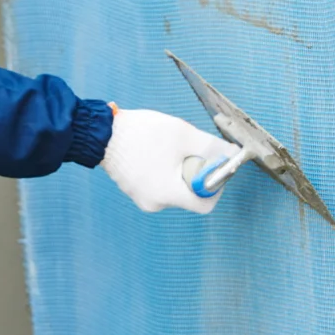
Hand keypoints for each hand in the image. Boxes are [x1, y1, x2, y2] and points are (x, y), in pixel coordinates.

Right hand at [101, 107, 239, 213]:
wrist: (102, 131)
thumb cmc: (141, 133)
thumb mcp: (183, 134)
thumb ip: (211, 147)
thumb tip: (232, 154)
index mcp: (168, 194)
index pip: (205, 203)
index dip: (215, 185)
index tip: (212, 166)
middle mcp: (154, 203)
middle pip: (188, 194)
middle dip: (193, 172)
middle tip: (188, 150)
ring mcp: (140, 197)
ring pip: (171, 187)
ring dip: (176, 169)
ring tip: (166, 146)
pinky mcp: (131, 187)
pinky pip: (155, 183)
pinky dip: (161, 169)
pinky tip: (153, 150)